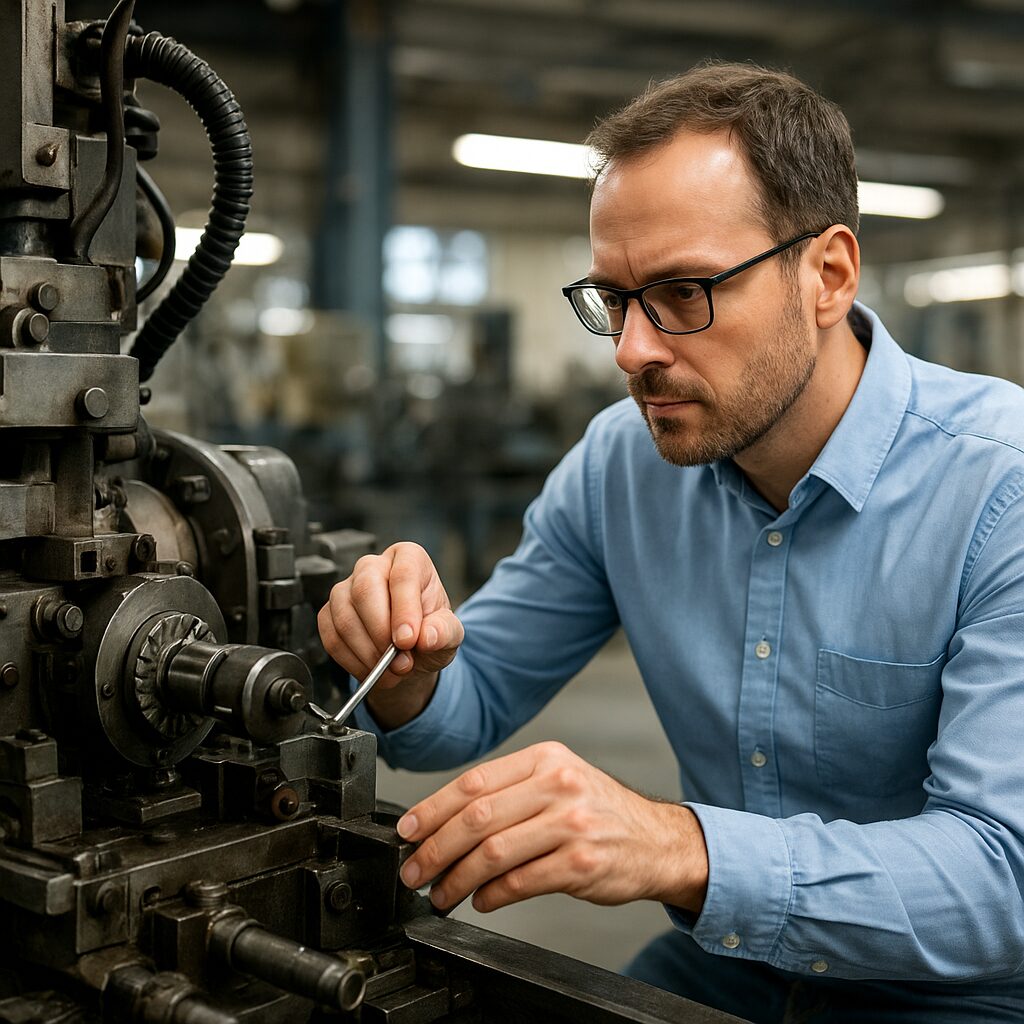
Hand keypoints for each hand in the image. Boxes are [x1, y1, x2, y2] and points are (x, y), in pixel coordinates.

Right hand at [318, 542, 463, 728]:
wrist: (409, 652)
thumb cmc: (429, 632)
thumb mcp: (449, 634)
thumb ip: (444, 632)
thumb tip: (428, 637)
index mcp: (408, 558)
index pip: (403, 574)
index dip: (404, 609)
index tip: (408, 640)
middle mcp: (373, 566)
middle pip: (365, 589)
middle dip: (381, 632)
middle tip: (399, 662)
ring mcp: (346, 588)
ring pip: (345, 617)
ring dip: (368, 653)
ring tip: (392, 671)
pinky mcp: (329, 612)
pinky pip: (332, 637)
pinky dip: (352, 661)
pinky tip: (372, 669)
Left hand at [396, 741, 708, 914]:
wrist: (658, 840)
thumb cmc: (598, 812)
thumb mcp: (558, 782)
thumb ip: (508, 794)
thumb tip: (444, 822)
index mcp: (545, 759)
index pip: (474, 782)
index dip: (432, 809)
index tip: (408, 831)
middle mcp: (558, 785)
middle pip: (477, 818)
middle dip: (435, 848)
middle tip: (415, 870)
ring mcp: (572, 824)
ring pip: (494, 852)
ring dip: (457, 879)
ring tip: (441, 893)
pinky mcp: (582, 864)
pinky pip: (521, 882)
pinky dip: (492, 895)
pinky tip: (482, 899)